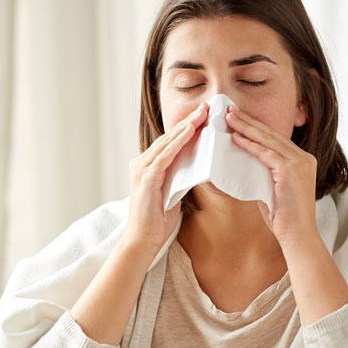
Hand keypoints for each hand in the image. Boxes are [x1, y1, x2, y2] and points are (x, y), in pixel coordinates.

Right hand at [122, 101, 208, 257]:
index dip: (186, 129)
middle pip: (168, 138)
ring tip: (201, 114)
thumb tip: (197, 166)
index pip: (169, 143)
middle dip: (188, 122)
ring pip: (167, 143)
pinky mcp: (147, 178)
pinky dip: (178, 143)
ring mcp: (142, 170)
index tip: (203, 116)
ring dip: (185, 128)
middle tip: (206, 107)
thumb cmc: (158, 220)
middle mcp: (141, 164)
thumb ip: (179, 177)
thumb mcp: (172, 193)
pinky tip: (190, 132)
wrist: (143, 240)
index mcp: (147, 166)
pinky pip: (165, 156)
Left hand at [225, 105, 318, 247]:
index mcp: (302, 160)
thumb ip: (265, 174)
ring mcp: (299, 163)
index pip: (275, 139)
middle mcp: (303, 158)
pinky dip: (249, 145)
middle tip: (230, 110)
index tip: (239, 118)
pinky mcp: (290, 171)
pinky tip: (235, 138)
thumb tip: (245, 164)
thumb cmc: (284, 218)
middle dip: (249, 121)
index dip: (256, 127)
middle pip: (271, 134)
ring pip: (268, 140)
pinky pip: (265, 153)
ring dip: (246, 127)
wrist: (297, 235)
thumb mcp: (274, 189)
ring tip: (228, 118)